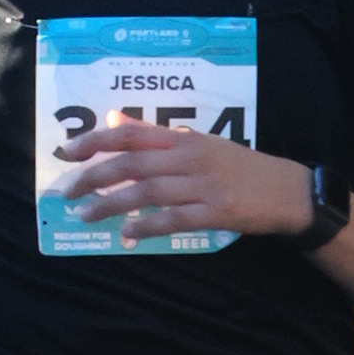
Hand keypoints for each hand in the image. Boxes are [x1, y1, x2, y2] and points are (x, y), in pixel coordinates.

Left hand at [51, 117, 321, 242]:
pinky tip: (127, 233)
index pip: (131, 134)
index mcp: (184, 139)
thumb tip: (114, 121)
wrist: (286, 190)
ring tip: (86, 215)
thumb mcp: (199, 143)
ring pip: (147, 192)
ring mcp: (203, 185)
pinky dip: (146, 225)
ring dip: (111, 204)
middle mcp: (190, 158)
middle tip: (67, 192)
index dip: (96, 141)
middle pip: (132, 164)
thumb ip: (155, 136)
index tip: (68, 152)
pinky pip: (173, 219)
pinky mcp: (215, 212)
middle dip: (94, 177)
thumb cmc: (239, 167)